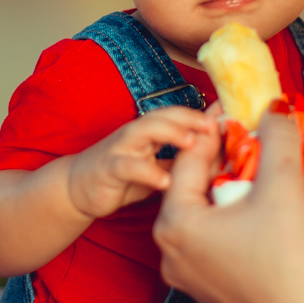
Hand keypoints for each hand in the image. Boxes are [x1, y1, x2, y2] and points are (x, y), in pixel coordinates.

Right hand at [68, 107, 215, 218]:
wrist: (77, 188)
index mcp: (150, 132)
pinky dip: (147, 172)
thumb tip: (219, 160)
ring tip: (192, 142)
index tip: (226, 116)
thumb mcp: (159, 170)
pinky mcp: (108, 168)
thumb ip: (182, 163)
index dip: (200, 114)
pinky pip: (128, 166)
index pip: (176, 116)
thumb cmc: (122, 177)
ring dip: (170, 133)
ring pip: (144, 131)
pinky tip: (165, 182)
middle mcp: (136, 133)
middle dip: (189, 117)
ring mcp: (121, 148)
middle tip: (213, 124)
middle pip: (163, 115)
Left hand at [154, 108, 303, 302]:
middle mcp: (169, 250)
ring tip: (267, 168)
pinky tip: (266, 208)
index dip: (217, 128)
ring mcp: (187, 274)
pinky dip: (236, 217)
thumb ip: (275, 137)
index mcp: (174, 223)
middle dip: (228, 159)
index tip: (239, 108)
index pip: (190, 158)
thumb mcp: (283, 185)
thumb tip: (271, 107)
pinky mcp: (209, 289)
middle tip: (258, 137)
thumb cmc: (289, 258)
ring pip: (207, 212)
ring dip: (235, 187)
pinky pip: (216, 239)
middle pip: (196, 186)